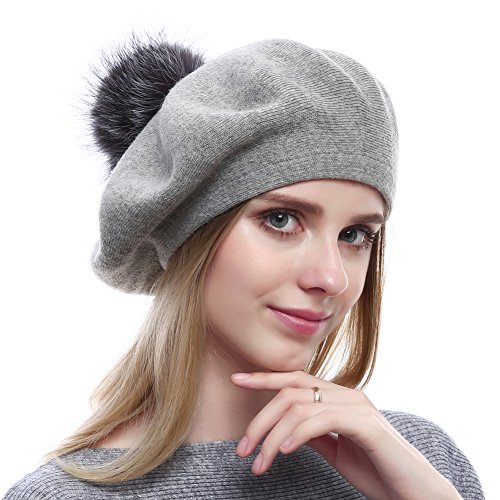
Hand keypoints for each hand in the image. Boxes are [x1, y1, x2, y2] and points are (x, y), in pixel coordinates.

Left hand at [231, 371, 460, 499]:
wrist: (415, 493)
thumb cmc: (377, 471)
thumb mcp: (335, 449)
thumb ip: (313, 431)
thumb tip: (284, 427)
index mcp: (339, 397)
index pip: (295, 379)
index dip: (264, 378)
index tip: (237, 380)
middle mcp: (347, 394)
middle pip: (291, 391)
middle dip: (260, 417)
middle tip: (242, 449)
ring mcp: (357, 406)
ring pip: (300, 407)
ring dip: (272, 436)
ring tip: (258, 463)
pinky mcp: (366, 424)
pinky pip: (321, 421)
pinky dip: (296, 435)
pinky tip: (282, 453)